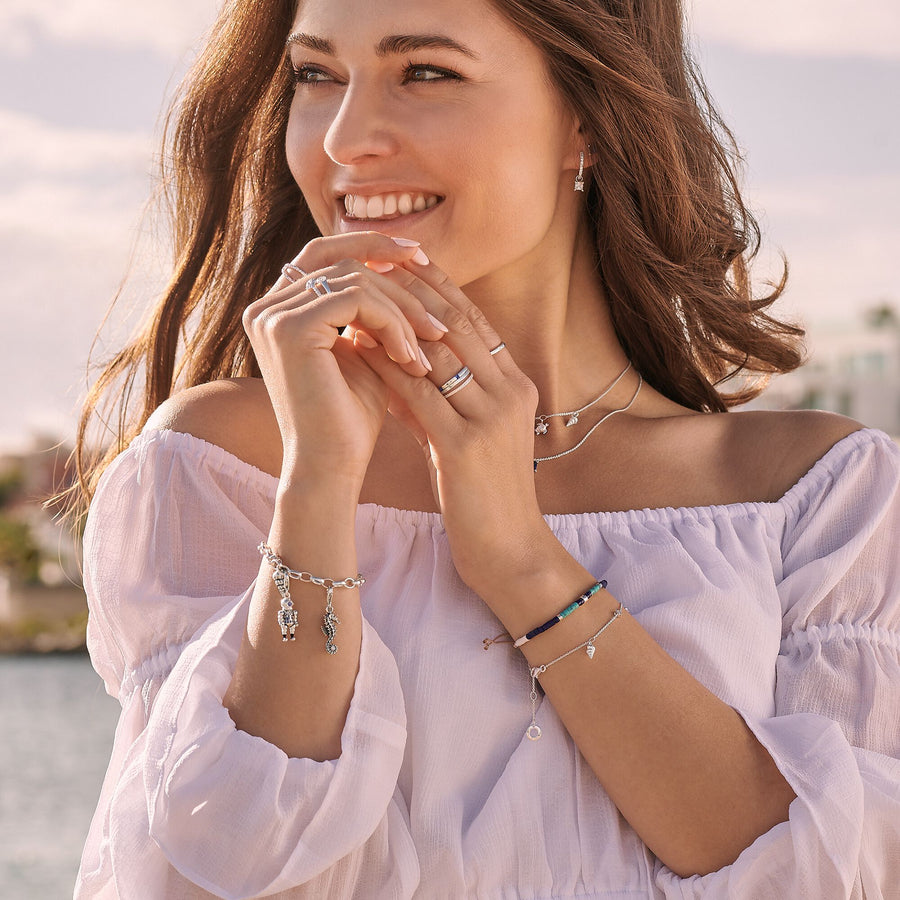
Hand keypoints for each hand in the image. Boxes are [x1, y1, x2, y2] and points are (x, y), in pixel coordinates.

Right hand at [242, 233, 445, 486]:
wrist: (332, 468)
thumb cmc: (352, 419)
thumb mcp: (367, 353)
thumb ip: (373, 312)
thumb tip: (404, 265)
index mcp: (278, 311)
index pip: (326, 256)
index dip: (372, 248)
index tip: (421, 255)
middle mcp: (266, 308)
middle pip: (339, 259)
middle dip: (394, 271)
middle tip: (434, 291)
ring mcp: (272, 316)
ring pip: (356, 280)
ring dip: (403, 311)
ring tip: (429, 348)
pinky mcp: (289, 329)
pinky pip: (357, 300)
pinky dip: (394, 324)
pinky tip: (412, 359)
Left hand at [353, 261, 553, 596]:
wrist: (509, 551)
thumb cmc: (482, 496)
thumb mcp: (463, 436)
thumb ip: (436, 399)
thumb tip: (394, 364)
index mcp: (518, 386)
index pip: (475, 322)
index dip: (437, 286)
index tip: (400, 261)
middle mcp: (511, 393)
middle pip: (457, 324)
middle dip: (413, 288)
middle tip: (372, 261)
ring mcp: (493, 418)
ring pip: (435, 352)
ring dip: (391, 321)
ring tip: (354, 297)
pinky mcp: (466, 446)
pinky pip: (418, 392)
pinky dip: (384, 366)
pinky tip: (355, 348)